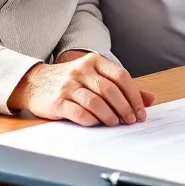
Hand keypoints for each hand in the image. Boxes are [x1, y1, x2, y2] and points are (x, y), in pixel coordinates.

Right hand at [7, 51, 155, 126]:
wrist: (33, 82)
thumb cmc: (70, 81)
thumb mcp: (95, 77)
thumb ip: (121, 87)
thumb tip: (150, 99)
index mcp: (94, 61)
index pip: (121, 76)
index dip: (134, 95)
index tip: (141, 111)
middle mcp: (81, 71)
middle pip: (110, 90)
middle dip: (125, 108)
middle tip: (131, 120)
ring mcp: (68, 85)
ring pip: (96, 101)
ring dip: (110, 115)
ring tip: (115, 123)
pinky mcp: (57, 101)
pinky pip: (78, 112)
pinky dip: (91, 120)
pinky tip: (96, 124)